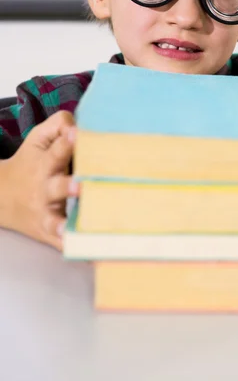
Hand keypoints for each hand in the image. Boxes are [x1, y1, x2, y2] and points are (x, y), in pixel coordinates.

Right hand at [0, 111, 77, 250]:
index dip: (67, 142)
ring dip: (62, 223)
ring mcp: (46, 212)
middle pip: (57, 187)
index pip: (57, 150)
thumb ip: (58, 126)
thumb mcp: (38, 139)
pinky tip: (86, 257)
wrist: (0, 197)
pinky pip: (59, 244)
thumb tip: (80, 123)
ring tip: (69, 228)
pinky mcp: (49, 233)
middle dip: (69, 186)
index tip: (77, 135)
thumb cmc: (31, 162)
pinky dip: (69, 249)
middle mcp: (46, 188)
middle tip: (81, 186)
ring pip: (54, 218)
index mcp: (46, 163)